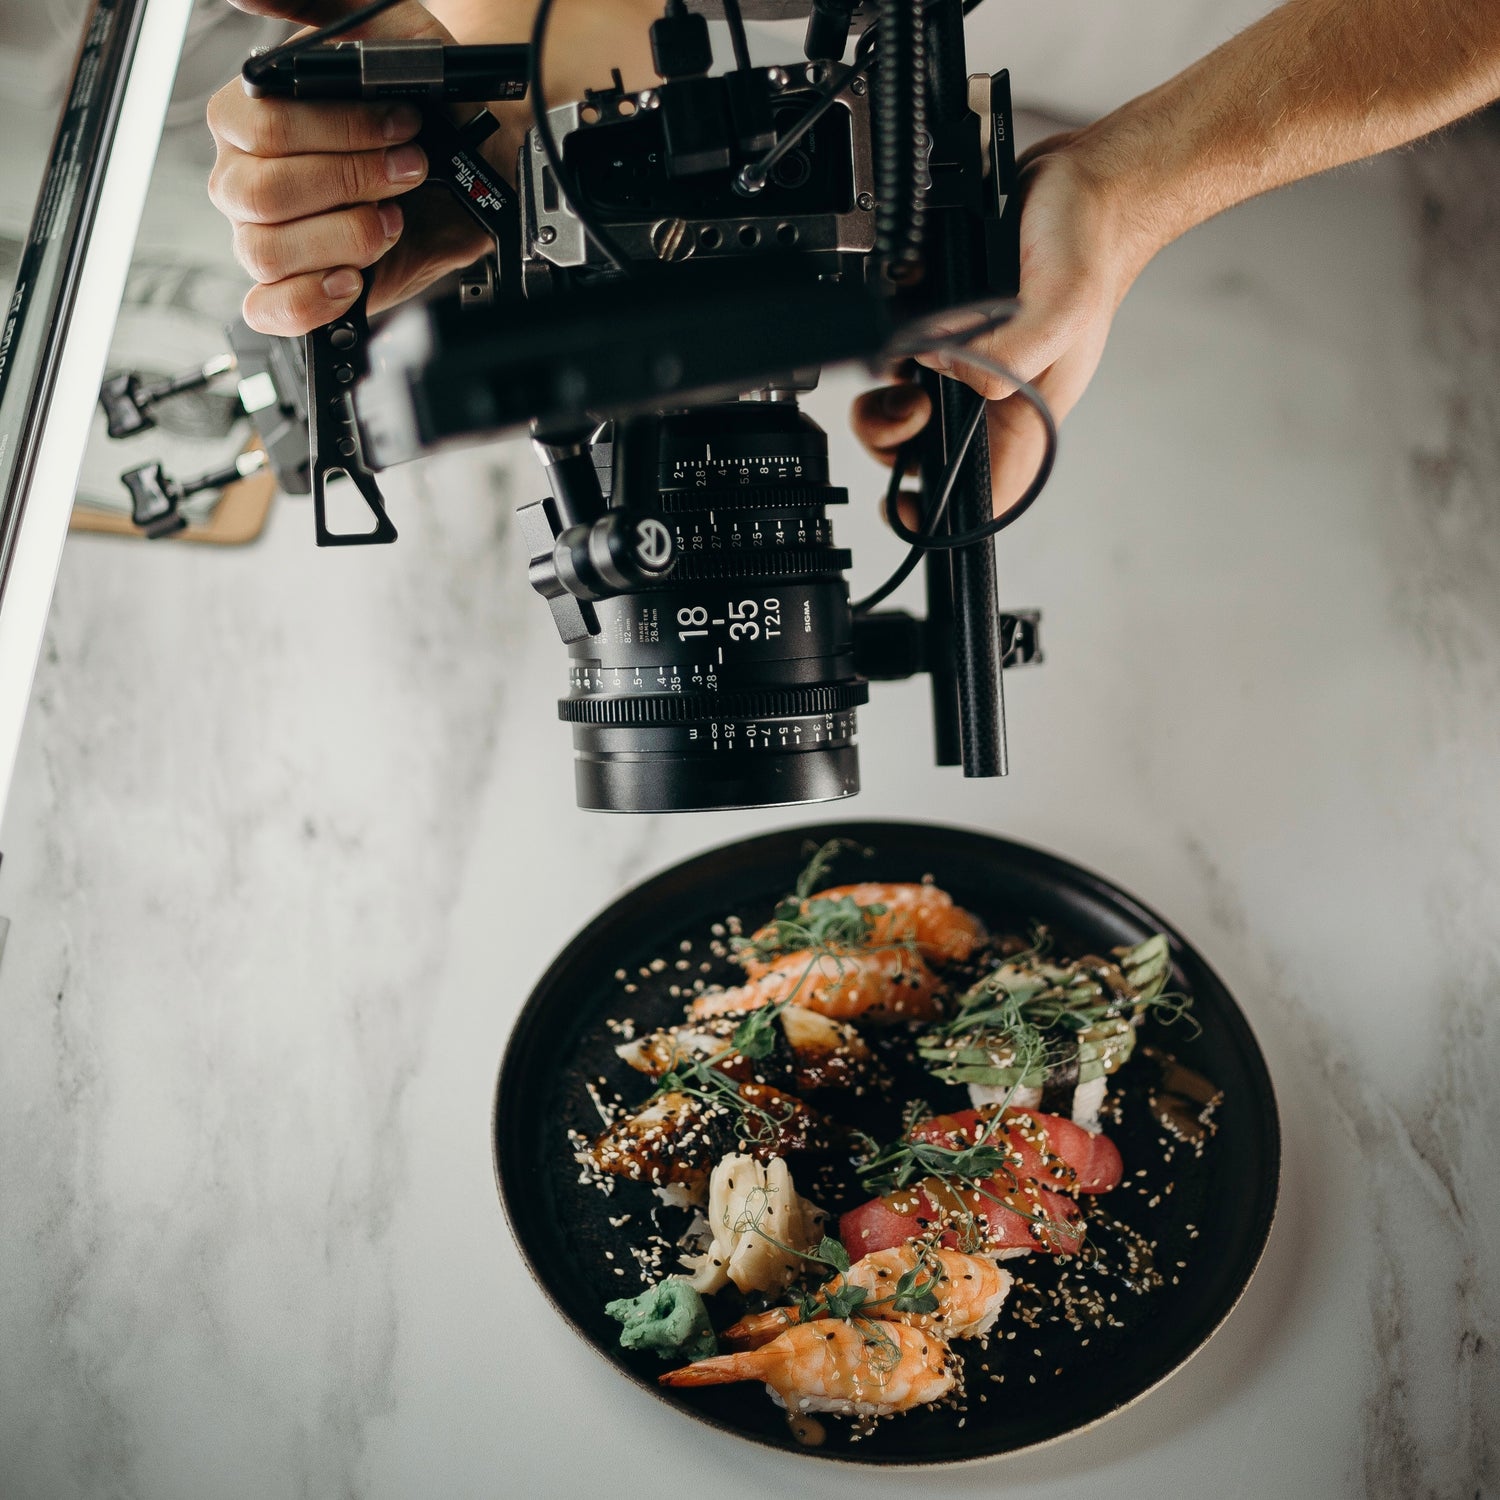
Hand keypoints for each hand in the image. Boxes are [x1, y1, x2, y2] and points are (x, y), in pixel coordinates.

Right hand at [207, 0, 490, 335]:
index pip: (258, 127)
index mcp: (251, 119)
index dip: (338, 132)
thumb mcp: (386, 34)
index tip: (402, 126)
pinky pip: (269, 309)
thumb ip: (317, 3)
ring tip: (393, 220)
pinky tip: (352, 279)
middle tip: (410, 171)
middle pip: (259, 194)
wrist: (478, 167)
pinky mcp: (296, 290)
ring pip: (265, 251)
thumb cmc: (428, 104)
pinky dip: (309, 300)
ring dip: (344, 237)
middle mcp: (248, 179)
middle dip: (350, 182)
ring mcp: (267, 238)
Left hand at [851, 131, 1154, 514]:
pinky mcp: (946, 330)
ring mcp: (967, 366)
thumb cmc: (1091, 252)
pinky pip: (898, 356)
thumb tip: (943, 368)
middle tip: (903, 405)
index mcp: (1027, 417)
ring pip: (904, 409)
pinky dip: (887, 344)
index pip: (983, 491)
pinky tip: (900, 323)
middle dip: (894, 440)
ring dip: (884, 393)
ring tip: (897, 360)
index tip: (899, 504)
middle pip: (924, 454)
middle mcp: (994, 398)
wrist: (1084, 184)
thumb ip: (1006, 355)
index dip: (936, 513)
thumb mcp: (1061, 311)